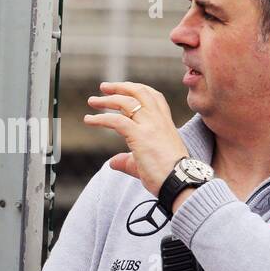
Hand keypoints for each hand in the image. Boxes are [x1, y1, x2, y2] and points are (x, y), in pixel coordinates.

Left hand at [84, 81, 189, 198]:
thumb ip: (128, 160)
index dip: (138, 89)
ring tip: (92, 101)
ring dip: (107, 100)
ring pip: (126, 102)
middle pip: (139, 92)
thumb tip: (113, 162)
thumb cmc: (168, 176)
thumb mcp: (146, 163)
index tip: (124, 89)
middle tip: (104, 87)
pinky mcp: (140, 136)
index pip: (153, 96)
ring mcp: (150, 126)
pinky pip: (116, 121)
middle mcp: (159, 120)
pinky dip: (100, 118)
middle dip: (120, 87)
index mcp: (166, 123)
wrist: (180, 183)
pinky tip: (89, 120)